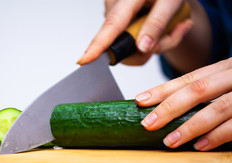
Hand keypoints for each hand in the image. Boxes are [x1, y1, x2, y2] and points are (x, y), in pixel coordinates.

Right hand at [77, 0, 192, 65]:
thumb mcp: (172, 2)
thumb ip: (157, 25)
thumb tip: (142, 48)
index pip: (111, 25)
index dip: (98, 45)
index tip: (86, 59)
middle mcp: (115, 6)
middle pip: (122, 43)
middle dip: (149, 48)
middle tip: (174, 33)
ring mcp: (114, 15)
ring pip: (130, 46)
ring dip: (153, 44)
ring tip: (172, 25)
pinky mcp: (118, 22)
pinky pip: (132, 43)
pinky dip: (151, 41)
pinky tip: (162, 27)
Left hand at [135, 58, 231, 150]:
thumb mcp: (229, 81)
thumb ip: (209, 91)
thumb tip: (171, 110)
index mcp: (224, 69)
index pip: (188, 79)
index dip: (162, 90)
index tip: (140, 100)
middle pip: (197, 90)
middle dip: (169, 107)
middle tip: (148, 124)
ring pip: (217, 108)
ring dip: (190, 127)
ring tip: (170, 141)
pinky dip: (217, 136)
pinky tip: (200, 145)